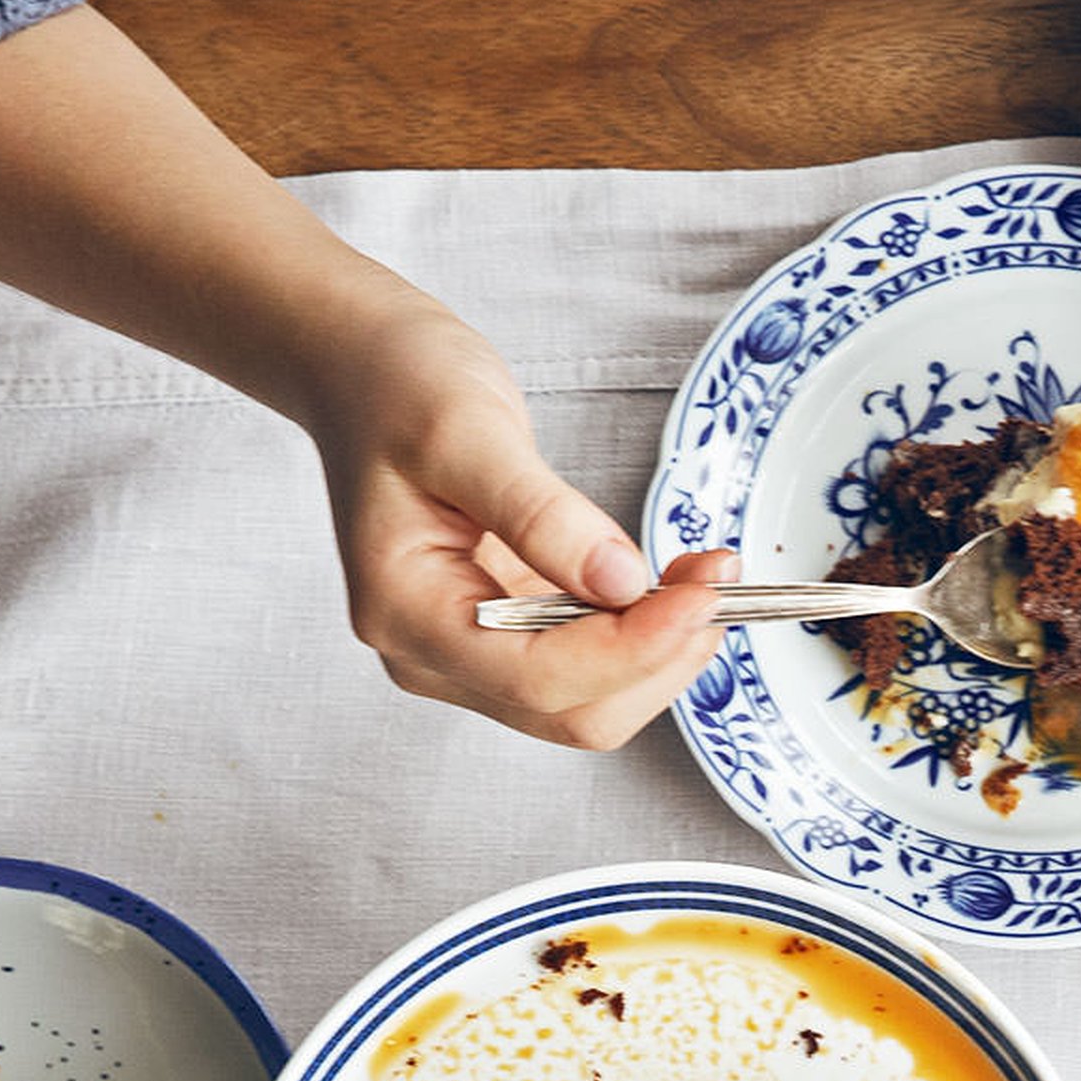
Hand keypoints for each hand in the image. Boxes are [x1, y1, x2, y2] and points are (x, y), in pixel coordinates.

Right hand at [283, 261, 730, 749]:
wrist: (362, 369)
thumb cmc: (395, 387)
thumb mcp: (467, 430)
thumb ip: (542, 514)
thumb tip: (620, 582)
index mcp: (406, 614)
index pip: (538, 677)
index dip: (632, 647)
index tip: (702, 593)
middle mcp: (431, 653)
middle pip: (573, 712)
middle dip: (658, 658)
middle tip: (718, 581)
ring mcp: (468, 651)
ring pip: (591, 701)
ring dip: (661, 653)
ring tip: (707, 578)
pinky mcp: (504, 632)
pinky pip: (589, 664)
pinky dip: (644, 635)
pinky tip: (674, 585)